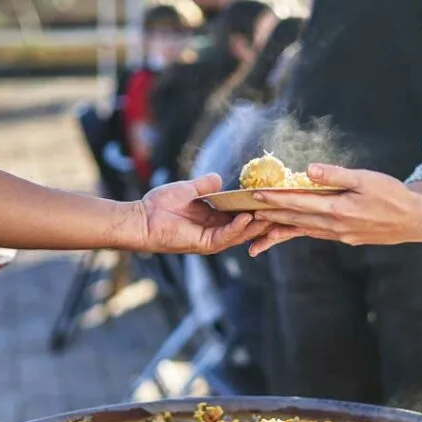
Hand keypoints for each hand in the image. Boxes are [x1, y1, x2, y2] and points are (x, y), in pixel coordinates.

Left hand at [139, 174, 269, 253]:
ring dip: (255, 224)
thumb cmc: (159, 205)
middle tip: (280, 206)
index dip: (255, 206)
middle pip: (246, 226)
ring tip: (269, 211)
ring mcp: (211, 239)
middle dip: (262, 217)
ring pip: (240, 233)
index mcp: (213, 219)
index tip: (270, 195)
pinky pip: (226, 236)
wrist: (141, 218)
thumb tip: (220, 178)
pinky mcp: (204, 244)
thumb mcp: (188, 190)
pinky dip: (237, 227)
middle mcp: (215, 231)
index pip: (240, 214)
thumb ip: (205, 185)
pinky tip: (247, 217)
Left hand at [246, 164, 421, 255]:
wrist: (414, 221)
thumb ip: (336, 175)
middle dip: (269, 214)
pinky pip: (314, 235)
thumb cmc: (393, 195)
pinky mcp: (344, 238)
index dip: (275, 199)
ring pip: (301, 230)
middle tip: (246, 212)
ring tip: (258, 229)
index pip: (298, 203)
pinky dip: (298, 233)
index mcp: (337, 210)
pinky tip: (288, 231)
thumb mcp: (366, 179)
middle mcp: (334, 226)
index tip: (255, 195)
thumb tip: (308, 171)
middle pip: (294, 219)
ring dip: (279, 228)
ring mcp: (338, 235)